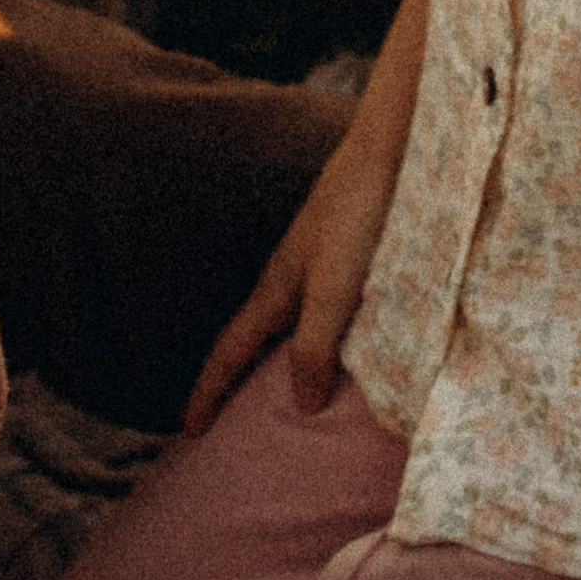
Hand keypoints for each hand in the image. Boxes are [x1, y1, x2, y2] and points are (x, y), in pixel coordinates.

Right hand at [183, 113, 404, 434]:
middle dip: (236, 379)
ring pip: (290, 324)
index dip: (209, 390)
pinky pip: (323, 311)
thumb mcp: (334, 289)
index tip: (188, 430)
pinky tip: (343, 347)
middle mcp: (292, 278)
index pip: (232, 349)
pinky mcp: (351, 253)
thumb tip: (302, 404)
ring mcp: (320, 263)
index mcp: (278, 289)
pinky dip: (319, 339)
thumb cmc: (359, 217)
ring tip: (281, 393)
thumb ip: (314, 345)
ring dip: (279, 359)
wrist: (392, 149)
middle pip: (255, 339)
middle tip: (226, 422)